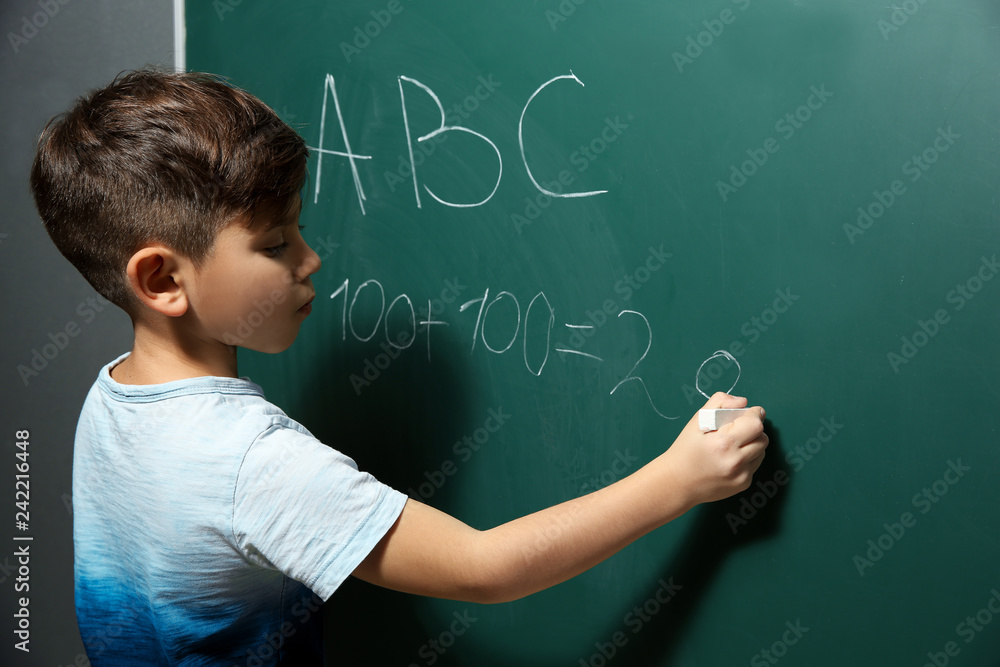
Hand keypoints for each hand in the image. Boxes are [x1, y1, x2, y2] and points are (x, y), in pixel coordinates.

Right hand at [657, 392, 767, 506]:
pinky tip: (730, 459)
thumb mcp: (697, 421)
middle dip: (753, 429)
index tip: (749, 412)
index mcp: (723, 442)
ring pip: (761, 451)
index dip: (754, 414)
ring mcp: (741, 476)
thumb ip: (719, 403)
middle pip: (763, 437)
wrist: (677, 482)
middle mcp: (735, 461)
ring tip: (733, 445)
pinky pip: (755, 464)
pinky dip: (747, 458)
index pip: (755, 424)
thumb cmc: (685, 449)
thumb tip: (743, 401)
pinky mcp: (744, 484)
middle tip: (738, 429)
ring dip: (752, 444)